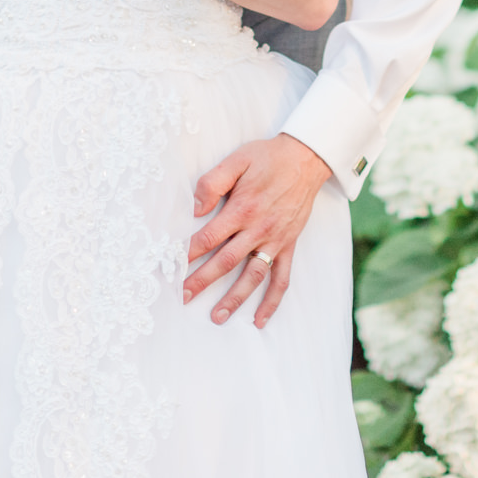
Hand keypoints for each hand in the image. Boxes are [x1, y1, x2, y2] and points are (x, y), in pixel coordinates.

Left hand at [184, 133, 332, 328]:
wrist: (305, 159)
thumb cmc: (267, 158)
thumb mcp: (237, 160)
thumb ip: (213, 182)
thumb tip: (195, 208)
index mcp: (242, 209)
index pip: (209, 237)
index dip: (189, 253)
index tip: (172, 266)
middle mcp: (258, 230)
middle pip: (226, 262)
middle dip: (202, 281)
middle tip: (183, 297)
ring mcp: (275, 241)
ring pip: (252, 276)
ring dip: (235, 298)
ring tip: (217, 317)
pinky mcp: (288, 246)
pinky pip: (282, 278)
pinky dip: (272, 301)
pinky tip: (260, 319)